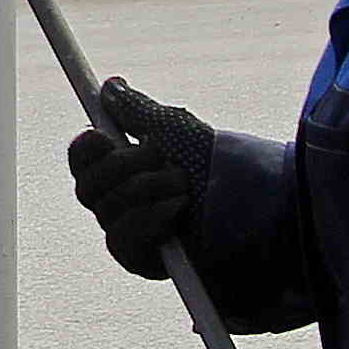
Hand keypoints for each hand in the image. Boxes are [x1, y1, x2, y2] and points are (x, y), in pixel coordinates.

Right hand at [65, 77, 211, 278]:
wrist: (264, 205)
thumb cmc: (227, 165)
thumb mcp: (177, 129)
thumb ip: (137, 110)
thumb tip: (110, 87)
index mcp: (128, 168)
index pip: (84, 161)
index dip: (85, 148)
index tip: (102, 135)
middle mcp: (126, 201)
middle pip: (87, 187)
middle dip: (121, 166)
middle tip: (159, 155)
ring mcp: (136, 233)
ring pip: (106, 211)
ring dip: (145, 189)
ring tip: (184, 185)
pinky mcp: (147, 261)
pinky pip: (121, 241)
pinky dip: (147, 219)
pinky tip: (176, 211)